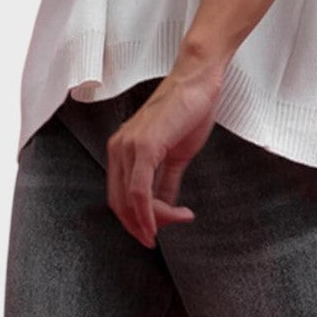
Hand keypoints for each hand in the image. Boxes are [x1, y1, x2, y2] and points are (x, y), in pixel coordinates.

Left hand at [105, 61, 224, 246]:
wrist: (198, 81)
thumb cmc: (189, 109)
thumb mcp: (175, 154)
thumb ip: (166, 182)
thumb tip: (164, 209)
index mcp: (122, 149)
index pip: (120, 197)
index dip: (135, 220)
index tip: (156, 232)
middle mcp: (119, 148)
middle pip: (120, 204)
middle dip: (141, 226)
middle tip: (161, 235)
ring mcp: (128, 146)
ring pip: (130, 201)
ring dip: (154, 220)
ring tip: (179, 219)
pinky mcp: (144, 146)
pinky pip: (140, 191)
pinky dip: (155, 211)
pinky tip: (176, 214)